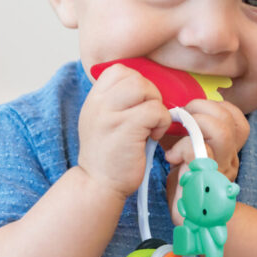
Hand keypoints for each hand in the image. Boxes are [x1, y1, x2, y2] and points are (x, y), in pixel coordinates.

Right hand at [78, 64, 171, 199]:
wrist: (99, 185)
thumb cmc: (109, 157)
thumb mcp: (103, 122)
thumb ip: (117, 103)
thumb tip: (146, 89)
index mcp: (94, 100)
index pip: (118, 70)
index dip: (137, 83)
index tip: (140, 105)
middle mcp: (98, 104)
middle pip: (134, 77)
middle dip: (150, 95)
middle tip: (149, 117)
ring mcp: (110, 115)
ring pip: (145, 89)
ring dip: (157, 107)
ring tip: (151, 126)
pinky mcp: (125, 129)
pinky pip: (155, 111)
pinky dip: (162, 122)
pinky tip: (153, 137)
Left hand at [162, 98, 248, 220]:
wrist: (188, 223)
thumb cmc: (185, 188)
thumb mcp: (189, 154)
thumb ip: (189, 134)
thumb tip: (175, 111)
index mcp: (228, 150)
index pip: (236, 117)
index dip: (215, 106)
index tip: (192, 111)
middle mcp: (230, 158)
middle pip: (232, 119)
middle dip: (202, 108)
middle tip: (181, 118)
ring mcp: (219, 169)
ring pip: (222, 131)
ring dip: (195, 124)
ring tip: (178, 134)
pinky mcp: (205, 179)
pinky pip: (199, 151)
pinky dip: (182, 148)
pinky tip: (172, 157)